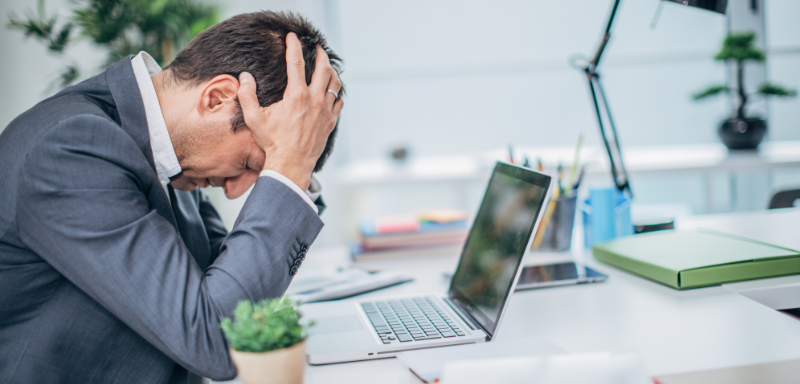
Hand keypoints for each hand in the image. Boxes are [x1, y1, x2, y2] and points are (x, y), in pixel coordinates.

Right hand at [237, 32, 342, 189]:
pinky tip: (333, 92)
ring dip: (332, 72)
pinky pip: (339, 102)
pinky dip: (337, 93)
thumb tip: (244, 77)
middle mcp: (314, 100)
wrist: (290, 165)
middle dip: (321, 55)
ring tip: (327, 67)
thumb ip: (247, 95)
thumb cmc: (272, 143)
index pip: (295, 62)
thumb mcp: (253, 118)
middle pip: (324, 69)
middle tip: (318, 48)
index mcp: (296, 95)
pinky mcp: (330, 122)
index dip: (294, 46)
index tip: (293, 37)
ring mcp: (325, 111)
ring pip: (335, 84)